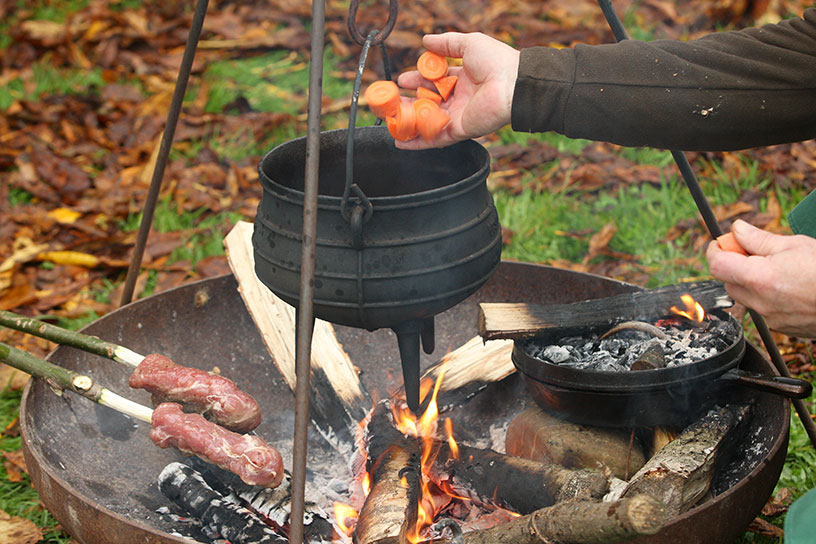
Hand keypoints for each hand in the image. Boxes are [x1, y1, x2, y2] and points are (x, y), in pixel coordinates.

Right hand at [395, 32, 519, 148]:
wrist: (512, 84)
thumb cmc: (497, 62)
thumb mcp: (469, 44)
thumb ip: (447, 43)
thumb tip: (426, 40)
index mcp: (463, 80)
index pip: (435, 82)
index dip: (418, 81)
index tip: (402, 80)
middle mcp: (460, 99)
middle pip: (430, 103)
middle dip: (409, 102)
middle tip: (393, 100)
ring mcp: (459, 116)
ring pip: (429, 122)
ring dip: (410, 122)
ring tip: (393, 119)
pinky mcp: (460, 130)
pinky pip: (435, 138)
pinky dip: (418, 142)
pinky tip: (401, 141)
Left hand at [706, 219, 815, 336]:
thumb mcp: (794, 245)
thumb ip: (758, 238)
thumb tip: (737, 230)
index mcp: (758, 278)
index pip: (716, 265)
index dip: (715, 249)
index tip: (722, 241)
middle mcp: (760, 302)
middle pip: (729, 281)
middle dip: (734, 264)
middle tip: (753, 251)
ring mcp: (771, 318)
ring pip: (746, 296)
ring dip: (751, 281)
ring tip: (778, 268)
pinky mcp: (783, 327)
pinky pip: (763, 308)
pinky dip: (767, 295)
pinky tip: (790, 286)